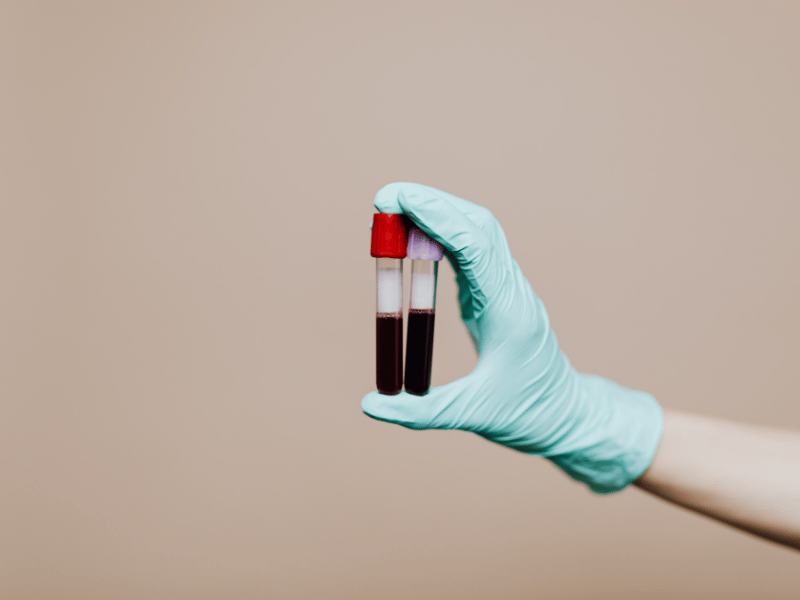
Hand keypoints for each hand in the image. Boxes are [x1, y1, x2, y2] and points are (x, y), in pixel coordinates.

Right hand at [361, 182, 662, 492]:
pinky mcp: (494, 294)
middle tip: (383, 198)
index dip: (437, 217)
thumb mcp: (473, 416)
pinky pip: (469, 251)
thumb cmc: (527, 414)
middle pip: (476, 224)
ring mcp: (505, 288)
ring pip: (475, 231)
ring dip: (437, 213)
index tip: (398, 200)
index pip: (474, 245)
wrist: (565, 416)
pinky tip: (413, 239)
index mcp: (507, 309)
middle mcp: (510, 289)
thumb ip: (421, 413)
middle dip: (432, 203)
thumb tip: (370, 406)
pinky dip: (440, 236)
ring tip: (391, 212)